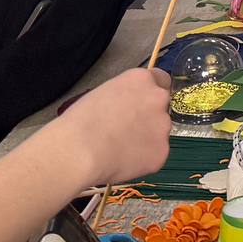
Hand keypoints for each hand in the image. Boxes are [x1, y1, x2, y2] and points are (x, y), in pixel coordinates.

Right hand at [43, 67, 174, 189]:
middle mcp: (158, 99)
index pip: (161, 80)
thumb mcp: (103, 93)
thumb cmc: (80, 120)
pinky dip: (143, 159)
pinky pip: (155, 154)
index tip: (140, 104)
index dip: (149, 93)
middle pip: (161, 107)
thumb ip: (124, 96)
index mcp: (142, 80)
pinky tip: (122, 161)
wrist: (79, 150)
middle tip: (127, 130)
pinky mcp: (162, 152)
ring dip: (146, 139)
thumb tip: (128, 109)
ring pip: (159, 133)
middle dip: (149, 117)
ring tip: (120, 150)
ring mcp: (163, 127)